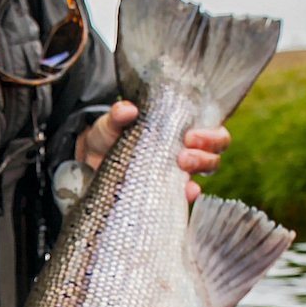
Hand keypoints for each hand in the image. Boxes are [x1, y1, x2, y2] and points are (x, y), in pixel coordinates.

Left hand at [74, 104, 229, 203]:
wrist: (90, 162)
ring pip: (205, 172)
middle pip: (215, 153)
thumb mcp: (111, 122)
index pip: (213, 131)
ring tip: (181, 165)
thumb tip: (128, 110)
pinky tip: (185, 192)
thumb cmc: (108, 137)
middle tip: (184, 154)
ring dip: (199, 167)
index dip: (211, 134)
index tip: (190, 135)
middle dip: (207, 152)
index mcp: (179, 130)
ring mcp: (176, 174)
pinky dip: (188, 194)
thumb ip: (118, 114)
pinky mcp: (166, 193)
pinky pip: (186, 196)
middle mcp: (184, 152)